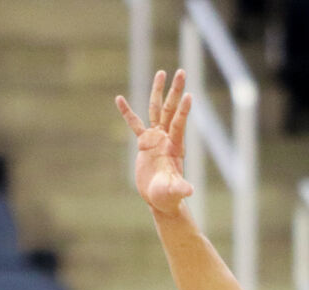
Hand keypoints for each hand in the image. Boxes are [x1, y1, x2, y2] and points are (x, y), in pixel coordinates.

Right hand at [116, 68, 193, 215]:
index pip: (179, 124)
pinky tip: (119, 99)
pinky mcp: (144, 142)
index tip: (189, 95)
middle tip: (181, 71)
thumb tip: (189, 191)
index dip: (183, 111)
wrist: (159, 199)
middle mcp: (167, 138)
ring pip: (156, 109)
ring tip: (161, 73)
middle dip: (176, 91)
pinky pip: (134, 124)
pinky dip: (127, 112)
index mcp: (175, 146)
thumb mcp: (174, 191)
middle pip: (171, 109)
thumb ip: (180, 188)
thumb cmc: (169, 196)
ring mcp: (156, 138)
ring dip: (158, 92)